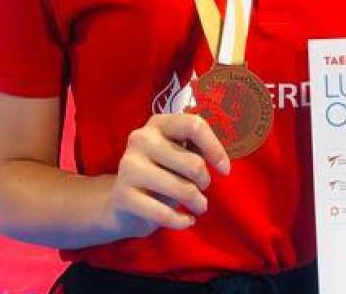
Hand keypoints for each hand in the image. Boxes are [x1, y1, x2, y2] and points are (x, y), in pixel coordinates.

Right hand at [105, 113, 229, 239]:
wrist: (122, 200)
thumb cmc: (160, 172)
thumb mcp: (177, 153)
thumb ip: (195, 149)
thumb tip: (220, 162)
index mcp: (158, 123)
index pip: (194, 126)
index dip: (215, 148)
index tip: (224, 170)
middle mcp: (141, 139)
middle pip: (194, 163)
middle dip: (205, 181)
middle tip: (202, 189)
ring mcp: (129, 166)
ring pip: (183, 190)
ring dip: (198, 203)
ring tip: (199, 206)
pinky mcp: (123, 195)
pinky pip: (165, 214)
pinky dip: (182, 221)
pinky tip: (187, 220)